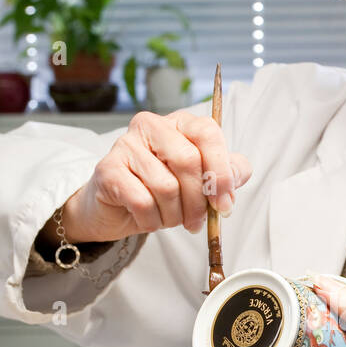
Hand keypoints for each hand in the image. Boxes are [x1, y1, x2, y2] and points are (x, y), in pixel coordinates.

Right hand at [58, 108, 252, 242]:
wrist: (115, 208)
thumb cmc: (160, 190)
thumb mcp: (199, 182)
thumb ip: (225, 173)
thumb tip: (237, 174)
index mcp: (179, 123)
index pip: (207, 133)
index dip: (220, 171)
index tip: (224, 204)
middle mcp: (151, 126)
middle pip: (188, 161)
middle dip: (198, 201)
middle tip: (196, 223)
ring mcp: (126, 144)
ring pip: (165, 186)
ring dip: (173, 215)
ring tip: (169, 219)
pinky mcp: (108, 169)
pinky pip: (142, 201)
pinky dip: (151, 221)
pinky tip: (149, 220)